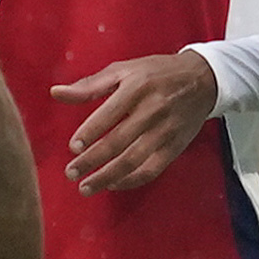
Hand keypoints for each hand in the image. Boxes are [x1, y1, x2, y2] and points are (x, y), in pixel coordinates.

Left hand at [58, 52, 216, 192]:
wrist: (202, 79)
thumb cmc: (156, 73)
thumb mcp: (123, 70)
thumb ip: (89, 85)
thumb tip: (55, 92)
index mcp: (137, 88)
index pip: (109, 115)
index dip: (90, 133)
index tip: (73, 147)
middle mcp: (153, 110)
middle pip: (119, 142)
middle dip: (92, 161)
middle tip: (71, 173)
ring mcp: (165, 131)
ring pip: (134, 161)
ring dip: (107, 177)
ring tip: (86, 187)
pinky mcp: (175, 147)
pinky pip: (151, 170)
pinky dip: (130, 181)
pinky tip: (112, 184)